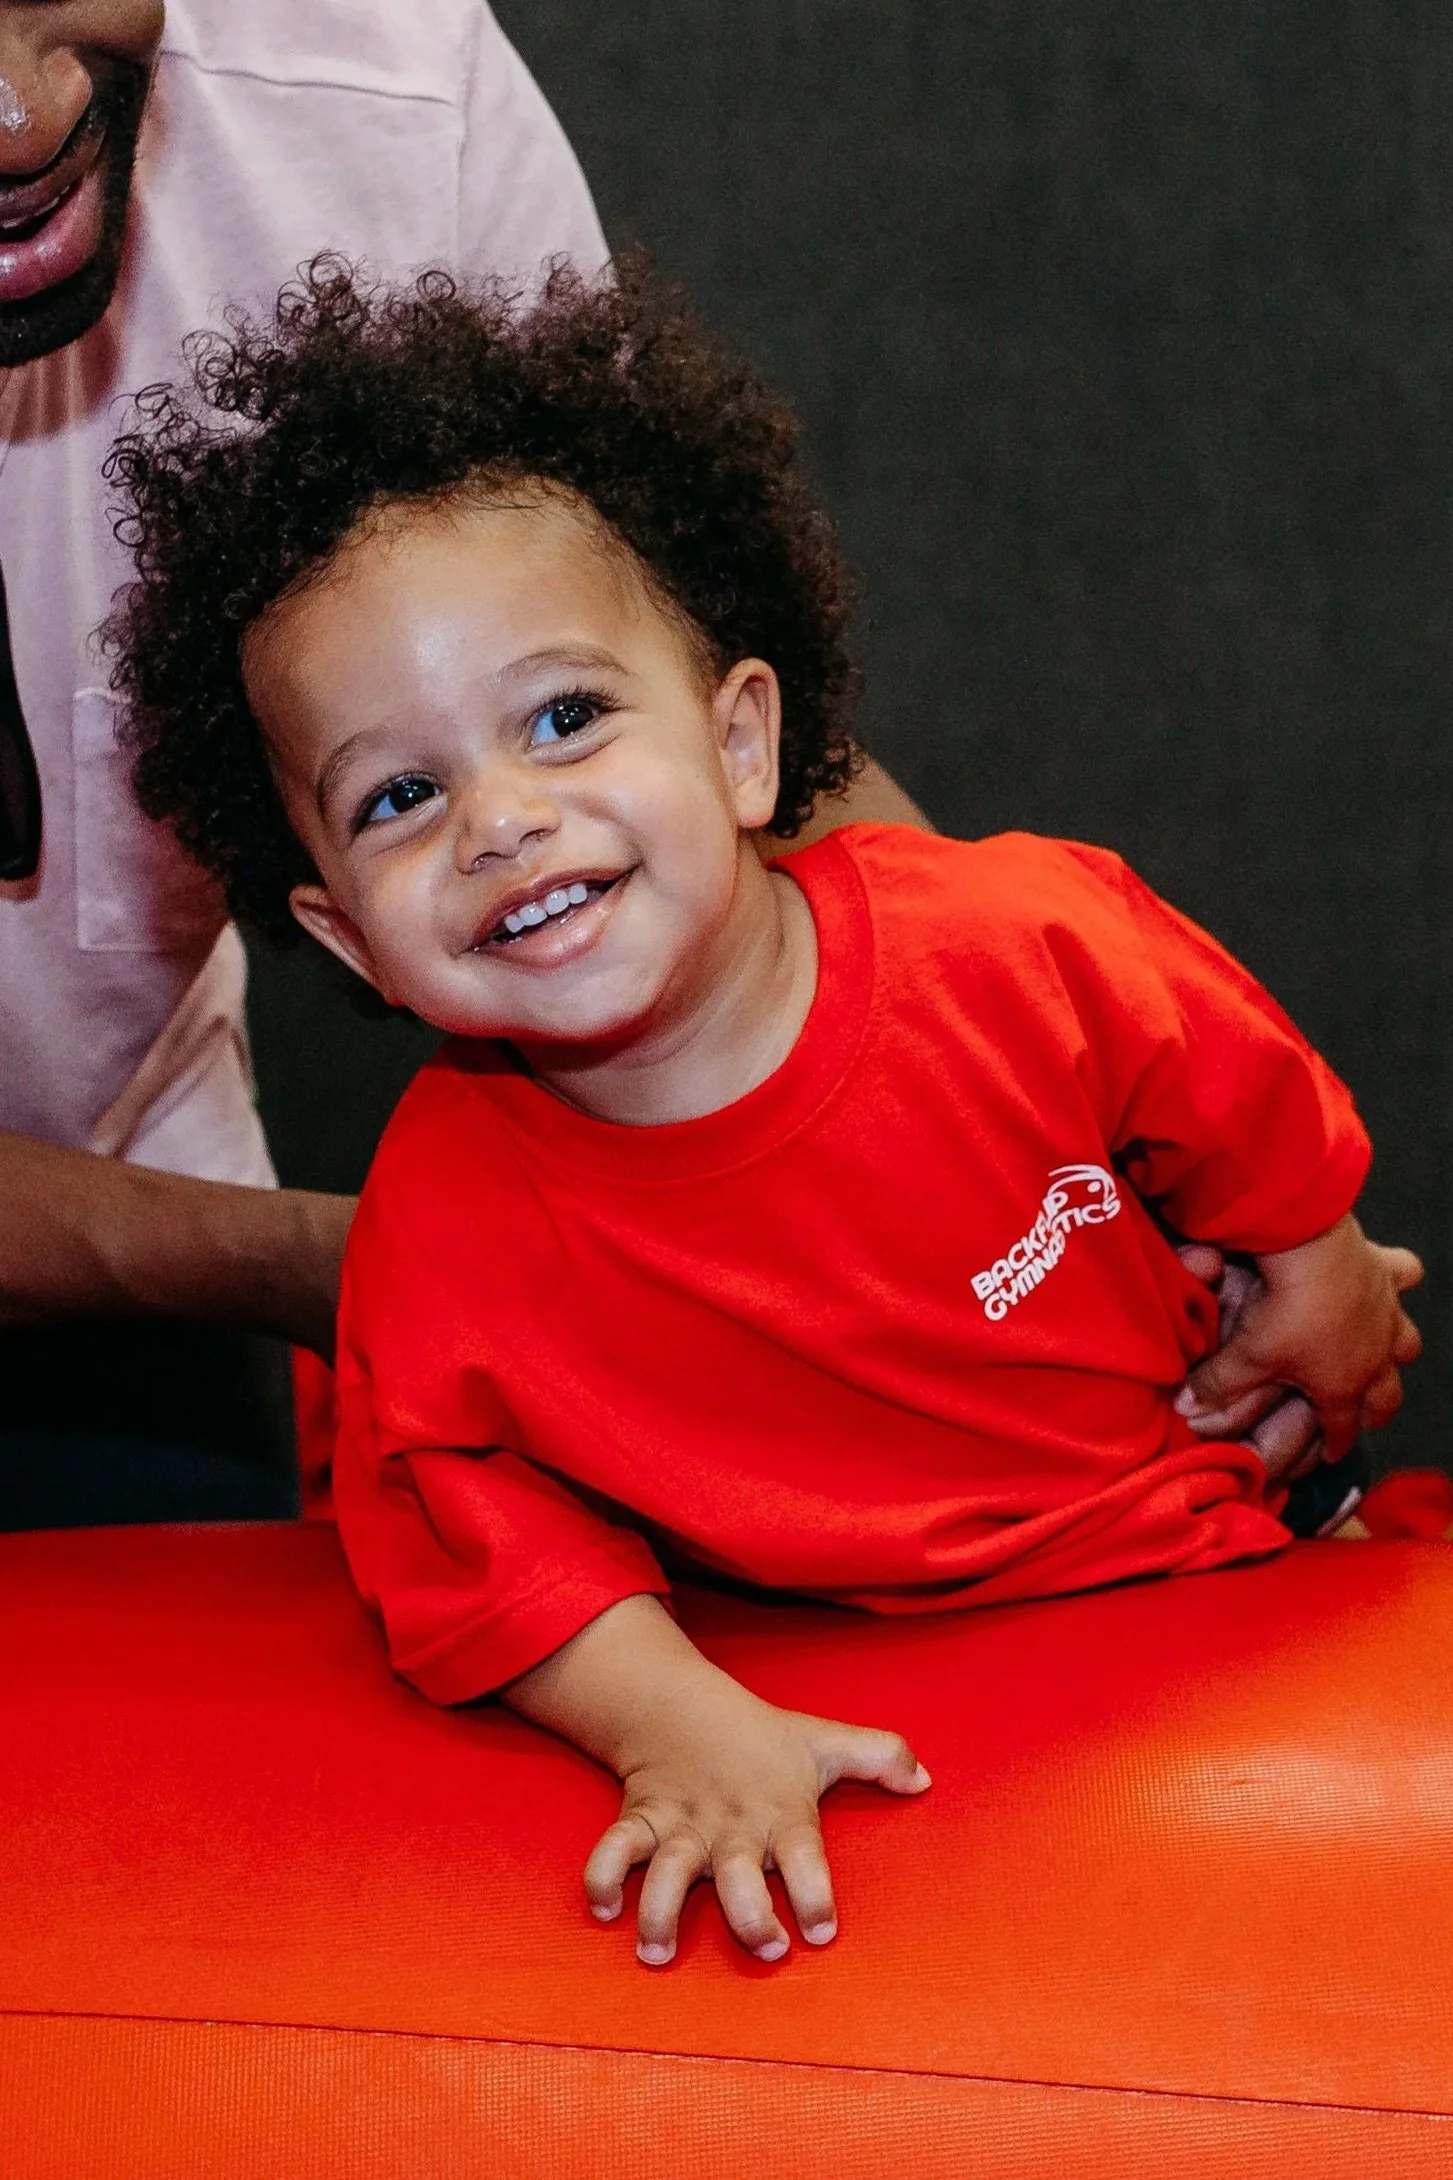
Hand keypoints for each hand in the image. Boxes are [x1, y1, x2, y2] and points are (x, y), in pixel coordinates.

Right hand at [586, 1679, 929, 1965]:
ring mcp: (682, 1825)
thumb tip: (925, 1780)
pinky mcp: (640, 1821)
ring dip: (658, 1911)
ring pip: (665, 1869)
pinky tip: (605, 1912)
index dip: (813, 1893)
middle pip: (737, 1874)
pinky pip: (612, 1849)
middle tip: (766, 1948)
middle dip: (748, 1915)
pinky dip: (601, 1878)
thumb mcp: (824, 1741)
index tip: (820, 1932)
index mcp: (780, 1810)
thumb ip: (879, 1757)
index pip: (804, 1854)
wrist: (680, 1704)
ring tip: (658, 1952)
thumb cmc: (762, 1737)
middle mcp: (731, 1825)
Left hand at [1176, 1215, 1421, 1460]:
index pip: (1343, 1429)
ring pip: (1405, 1344)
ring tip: (1388, 1357)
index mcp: (1341, 1385)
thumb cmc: (1282, 1313)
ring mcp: (1386, 1315)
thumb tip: (1185, 1408)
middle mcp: (1374, 1356)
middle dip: (1375, 1411)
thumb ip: (1216, 1386)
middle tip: (1366, 1417)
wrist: (1311, 1254)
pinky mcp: (1386, 1272)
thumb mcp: (1245, 1357)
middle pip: (1384, 1396)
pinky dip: (1402, 1276)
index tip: (1330, 1456)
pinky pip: (1406, 1274)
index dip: (1335, 1445)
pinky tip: (1397, 1276)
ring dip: (1397, 1353)